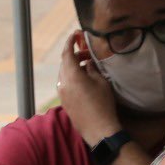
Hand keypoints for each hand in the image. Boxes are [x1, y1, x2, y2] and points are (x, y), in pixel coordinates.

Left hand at [58, 31, 121, 145]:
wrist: (99, 130)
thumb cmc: (103, 104)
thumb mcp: (102, 82)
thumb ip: (92, 69)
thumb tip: (87, 63)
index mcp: (71, 75)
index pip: (66, 53)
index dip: (70, 42)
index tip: (75, 35)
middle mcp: (62, 82)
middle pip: (64, 63)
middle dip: (74, 55)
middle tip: (87, 54)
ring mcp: (61, 93)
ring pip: (64, 74)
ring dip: (74, 68)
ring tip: (87, 68)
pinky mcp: (64, 102)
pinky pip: (65, 84)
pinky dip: (72, 78)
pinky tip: (84, 81)